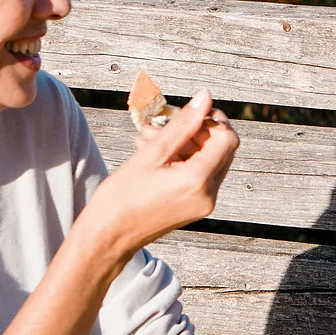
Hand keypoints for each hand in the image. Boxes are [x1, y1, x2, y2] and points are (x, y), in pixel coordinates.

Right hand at [85, 92, 239, 257]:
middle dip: (196, 130)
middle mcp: (208, 195)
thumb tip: (206, 97)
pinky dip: (182, 160)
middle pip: (221, 149)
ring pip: (208, 160)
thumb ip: (183, 124)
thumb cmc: (122, 197)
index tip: (187, 112)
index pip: (227, 139)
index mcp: (198, 181)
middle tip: (163, 123)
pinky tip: (153, 153)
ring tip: (149, 136)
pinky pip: (199, 175)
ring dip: (185, 143)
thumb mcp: (151, 153)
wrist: (108, 237)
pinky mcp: (195, 208)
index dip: (212, 120)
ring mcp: (204, 204)